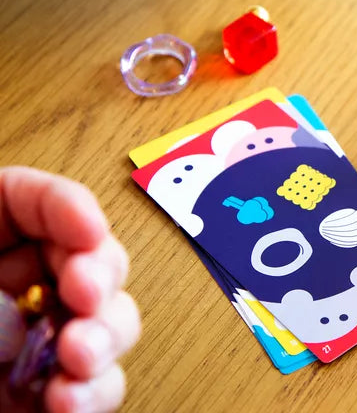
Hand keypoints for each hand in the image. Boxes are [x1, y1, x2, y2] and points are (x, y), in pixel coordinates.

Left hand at [0, 167, 139, 411]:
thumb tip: (20, 318)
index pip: (28, 199)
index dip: (66, 205)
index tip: (88, 229)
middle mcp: (15, 285)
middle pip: (86, 255)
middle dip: (101, 272)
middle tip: (88, 293)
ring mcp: (35, 342)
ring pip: (107, 321)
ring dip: (106, 334)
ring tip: (79, 355)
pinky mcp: (43, 394)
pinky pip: (92, 387)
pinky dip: (92, 395)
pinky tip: (70, 399)